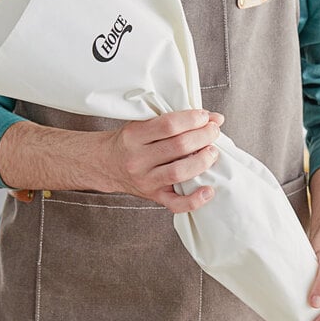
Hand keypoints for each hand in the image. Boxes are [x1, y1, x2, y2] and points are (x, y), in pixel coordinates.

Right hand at [0, 109, 223, 213]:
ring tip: (213, 152)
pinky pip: (176, 204)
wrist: (105, 165)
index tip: (206, 116)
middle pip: (177, 147)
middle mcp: (138, 159)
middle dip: (203, 137)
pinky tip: (209, 190)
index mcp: (134, 136)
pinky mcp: (153, 197)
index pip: (168, 125)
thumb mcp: (143, 124)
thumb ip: (175, 120)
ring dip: (202, 161)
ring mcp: (145, 181)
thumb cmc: (130, 142)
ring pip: (178, 173)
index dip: (192, 119)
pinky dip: (195, 200)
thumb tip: (213, 117)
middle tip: (214, 131)